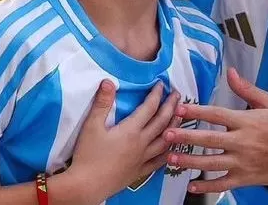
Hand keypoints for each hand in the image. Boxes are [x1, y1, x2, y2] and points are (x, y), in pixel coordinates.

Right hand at [66, 81, 180, 201]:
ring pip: (165, 141)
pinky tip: (171, 149)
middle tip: (178, 95)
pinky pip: (159, 161)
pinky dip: (168, 152)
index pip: (148, 109)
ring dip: (174, 127)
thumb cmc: (88, 154)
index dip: (156, 95)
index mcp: (131, 131)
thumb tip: (109, 82)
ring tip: (179, 118)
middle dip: (171, 107)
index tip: (162, 84)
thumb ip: (102, 103)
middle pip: (161, 123)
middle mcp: (141, 144)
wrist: (88, 185)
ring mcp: (143, 159)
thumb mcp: (91, 125)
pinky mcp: (140, 171)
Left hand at [165, 67, 267, 191]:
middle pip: (210, 140)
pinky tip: (191, 185)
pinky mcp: (246, 179)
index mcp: (246, 122)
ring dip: (190, 161)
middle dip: (187, 137)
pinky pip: (224, 184)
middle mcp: (243, 143)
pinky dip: (207, 186)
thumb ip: (246, 89)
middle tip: (167, 135)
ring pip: (213, 163)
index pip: (217, 115)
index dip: (197, 112)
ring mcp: (244, 163)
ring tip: (171, 158)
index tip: (179, 109)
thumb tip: (230, 72)